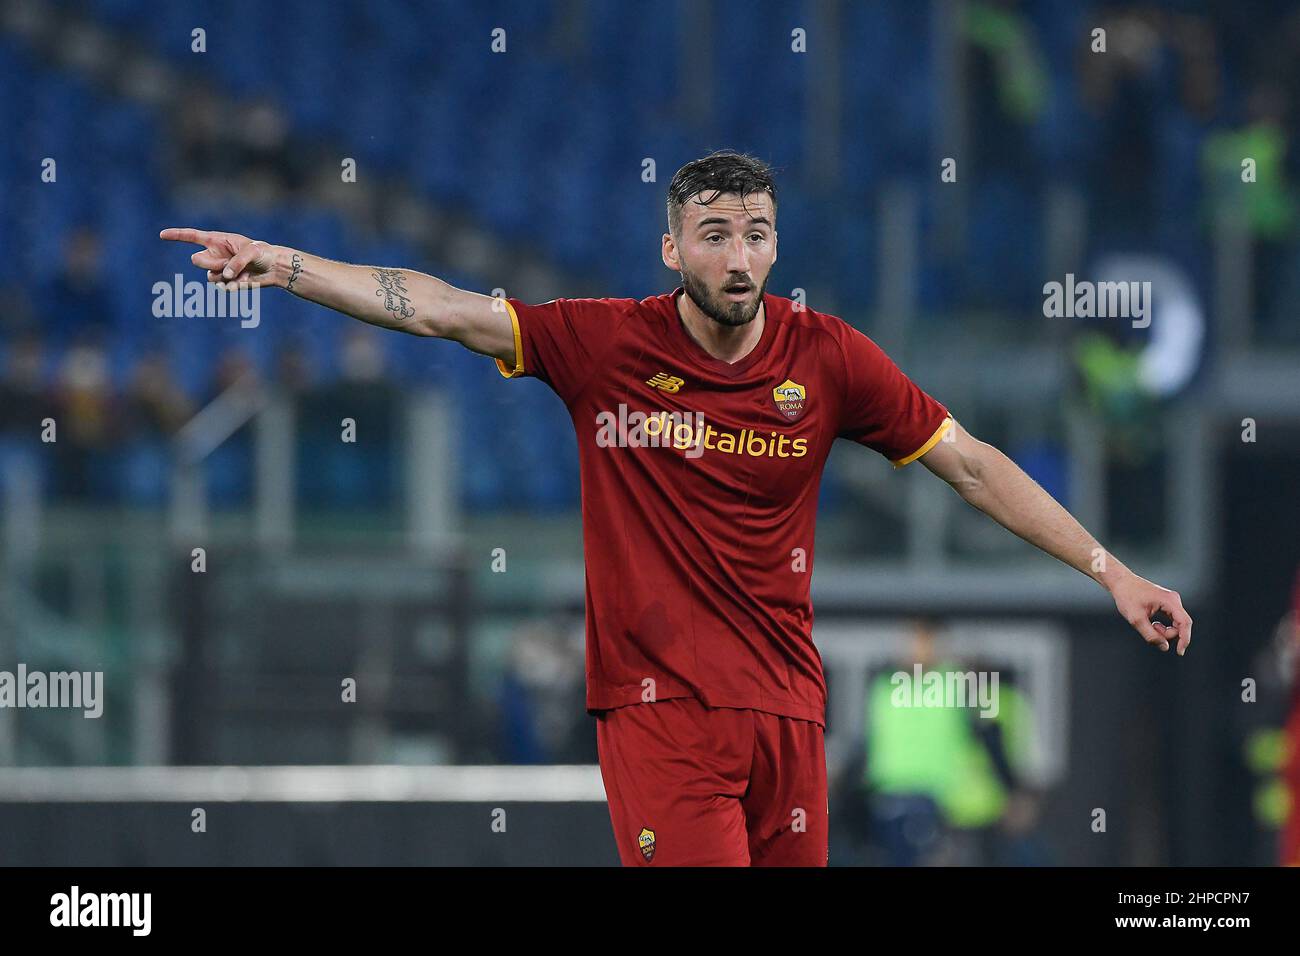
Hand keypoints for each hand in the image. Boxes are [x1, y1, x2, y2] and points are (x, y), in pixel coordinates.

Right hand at [160, 227, 279, 285]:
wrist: (273, 268)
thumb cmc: (263, 253)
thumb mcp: (252, 252)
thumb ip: (237, 262)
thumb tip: (225, 276)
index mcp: (217, 240)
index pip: (192, 236)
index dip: (176, 235)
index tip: (162, 235)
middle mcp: (215, 254)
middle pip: (197, 261)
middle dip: (212, 264)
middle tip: (230, 264)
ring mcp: (219, 269)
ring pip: (210, 277)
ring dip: (225, 276)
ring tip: (243, 272)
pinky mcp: (227, 282)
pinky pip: (222, 287)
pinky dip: (233, 286)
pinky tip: (245, 282)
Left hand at [1108, 570, 1192, 654]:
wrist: (1121, 582)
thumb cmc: (1127, 596)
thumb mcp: (1136, 619)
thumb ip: (1150, 634)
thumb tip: (1164, 647)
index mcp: (1169, 601)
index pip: (1185, 623)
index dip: (1184, 639)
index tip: (1180, 652)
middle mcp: (1174, 599)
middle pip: (1181, 624)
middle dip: (1168, 634)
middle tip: (1151, 630)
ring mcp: (1171, 601)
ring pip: (1176, 623)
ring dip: (1164, 630)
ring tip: (1149, 624)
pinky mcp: (1167, 603)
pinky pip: (1171, 619)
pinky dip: (1163, 626)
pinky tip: (1152, 623)